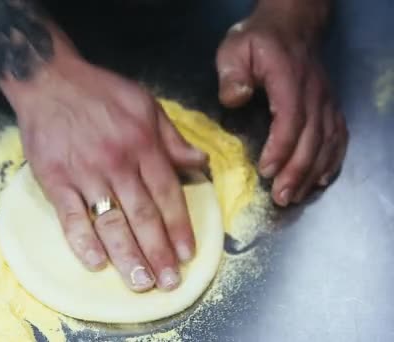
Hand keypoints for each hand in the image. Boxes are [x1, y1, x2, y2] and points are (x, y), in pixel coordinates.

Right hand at [4, 56, 206, 291]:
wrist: (48, 80)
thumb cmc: (99, 92)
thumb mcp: (145, 103)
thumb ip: (172, 137)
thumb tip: (199, 163)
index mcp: (143, 143)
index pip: (167, 193)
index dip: (179, 226)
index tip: (188, 253)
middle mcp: (117, 162)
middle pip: (143, 215)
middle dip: (158, 252)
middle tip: (169, 282)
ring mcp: (85, 173)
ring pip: (111, 221)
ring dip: (127, 256)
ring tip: (140, 283)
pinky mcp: (55, 180)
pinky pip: (71, 216)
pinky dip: (83, 241)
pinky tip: (96, 263)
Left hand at [216, 8, 347, 205]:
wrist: (291, 26)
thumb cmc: (258, 40)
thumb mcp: (236, 48)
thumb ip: (233, 74)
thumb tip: (235, 99)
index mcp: (289, 80)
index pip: (290, 119)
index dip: (281, 148)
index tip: (267, 171)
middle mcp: (314, 94)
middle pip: (312, 138)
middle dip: (297, 171)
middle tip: (281, 198)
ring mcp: (325, 101)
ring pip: (327, 142)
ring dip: (313, 172)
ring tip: (296, 196)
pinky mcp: (329, 107)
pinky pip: (338, 137)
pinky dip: (332, 161)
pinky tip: (321, 180)